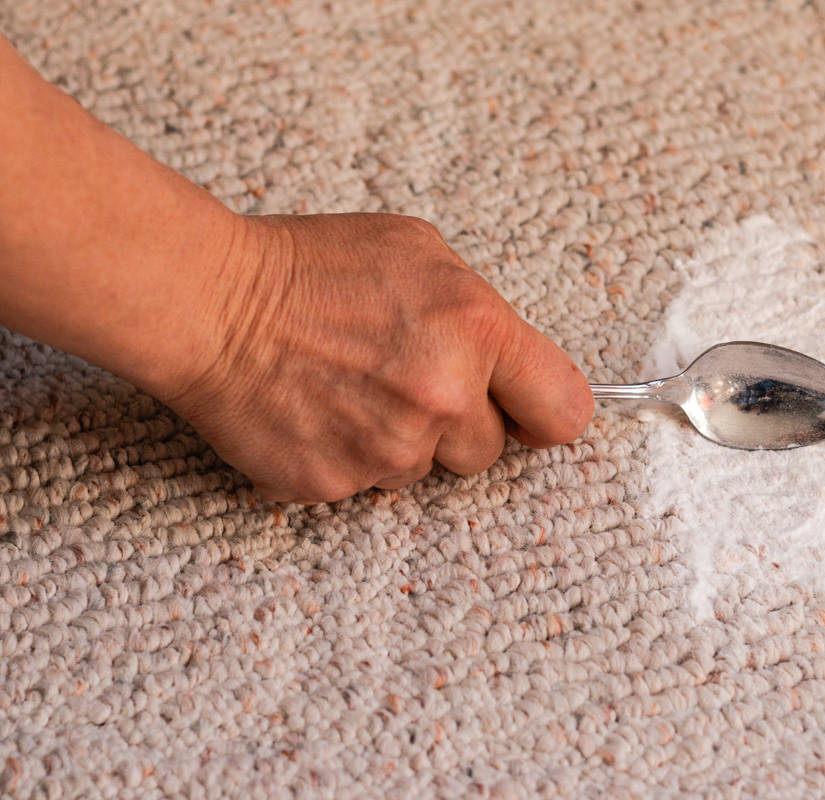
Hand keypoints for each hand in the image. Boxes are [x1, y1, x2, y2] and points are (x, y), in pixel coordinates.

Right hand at [161, 213, 593, 502]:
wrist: (212, 303)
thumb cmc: (313, 267)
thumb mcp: (422, 254)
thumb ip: (481, 314)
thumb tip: (515, 365)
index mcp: (478, 330)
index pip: (564, 410)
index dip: (546, 416)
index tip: (531, 416)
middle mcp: (444, 396)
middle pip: (489, 452)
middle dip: (458, 426)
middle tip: (405, 382)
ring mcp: (390, 448)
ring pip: (426, 471)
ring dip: (403, 443)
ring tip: (353, 389)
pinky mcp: (338, 484)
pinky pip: (370, 488)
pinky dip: (351, 458)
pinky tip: (322, 412)